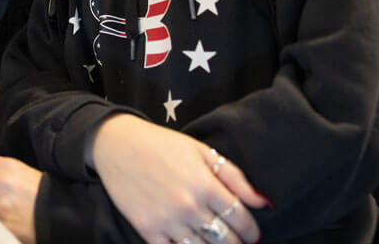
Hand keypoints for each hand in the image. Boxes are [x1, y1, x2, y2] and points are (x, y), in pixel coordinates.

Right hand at [89, 115, 266, 243]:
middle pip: (225, 240)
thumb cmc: (161, 145)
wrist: (116, 144)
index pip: (240, 218)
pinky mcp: (147, 229)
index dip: (251, 231)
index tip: (253, 234)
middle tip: (237, 242)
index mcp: (205, 184)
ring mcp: (167, 220)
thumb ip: (234, 176)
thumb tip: (262, 202)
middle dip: (237, 243)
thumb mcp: (201, 151)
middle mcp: (189, 206)